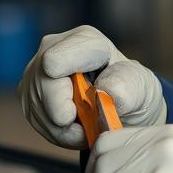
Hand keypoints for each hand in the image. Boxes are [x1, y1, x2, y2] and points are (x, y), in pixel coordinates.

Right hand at [18, 24, 166, 147]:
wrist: (124, 107)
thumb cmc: (133, 93)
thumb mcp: (143, 89)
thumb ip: (128, 88)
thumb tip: (105, 90)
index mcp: (86, 41)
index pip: (56, 59)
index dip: (61, 89)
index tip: (74, 112)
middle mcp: (55, 48)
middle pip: (43, 87)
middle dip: (66, 116)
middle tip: (90, 127)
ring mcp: (37, 69)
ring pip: (37, 106)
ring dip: (63, 129)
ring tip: (88, 128)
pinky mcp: (29, 91)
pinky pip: (33, 118)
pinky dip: (56, 132)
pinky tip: (75, 128)